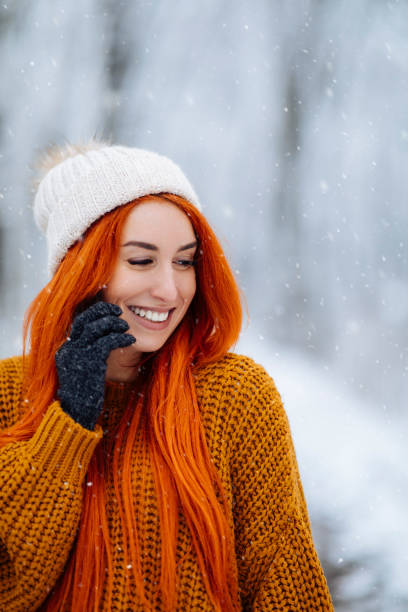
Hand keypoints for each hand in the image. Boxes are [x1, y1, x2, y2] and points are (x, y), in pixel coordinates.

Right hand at [55, 301, 135, 429]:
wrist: (76, 413)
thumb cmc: (85, 394)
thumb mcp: (83, 370)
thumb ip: (89, 354)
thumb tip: (105, 340)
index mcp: (66, 349)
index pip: (79, 322)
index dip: (95, 312)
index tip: (110, 310)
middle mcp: (68, 349)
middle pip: (85, 319)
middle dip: (103, 311)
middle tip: (119, 311)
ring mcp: (77, 355)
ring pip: (96, 328)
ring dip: (113, 323)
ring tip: (126, 326)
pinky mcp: (89, 362)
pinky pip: (107, 342)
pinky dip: (120, 337)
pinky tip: (130, 340)